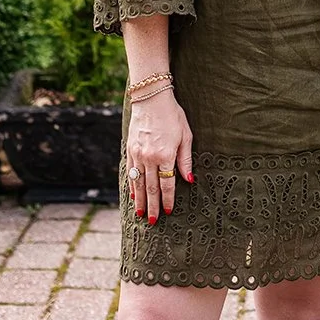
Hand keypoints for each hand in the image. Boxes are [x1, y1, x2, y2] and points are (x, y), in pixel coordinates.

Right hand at [126, 91, 193, 223]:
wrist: (151, 98)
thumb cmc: (172, 115)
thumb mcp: (185, 136)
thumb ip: (185, 159)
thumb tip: (189, 180)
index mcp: (165, 155)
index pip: (166, 184)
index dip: (168, 199)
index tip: (168, 211)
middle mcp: (149, 157)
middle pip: (151, 188)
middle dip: (153, 206)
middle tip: (153, 221)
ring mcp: (138, 154)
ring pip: (138, 183)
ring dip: (140, 200)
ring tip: (141, 213)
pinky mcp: (130, 149)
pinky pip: (131, 172)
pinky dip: (132, 185)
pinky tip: (133, 195)